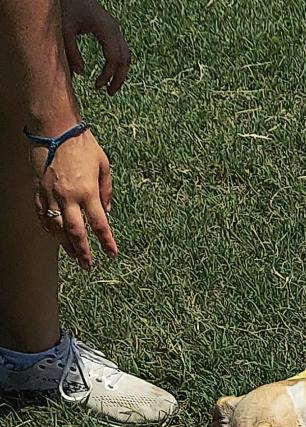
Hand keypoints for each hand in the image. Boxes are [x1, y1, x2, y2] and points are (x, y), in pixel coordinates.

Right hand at [31, 129, 115, 269]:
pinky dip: (49, 229)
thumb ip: (107, 191)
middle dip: (83, 251)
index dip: (106, 241)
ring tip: (73, 256)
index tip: (112, 253)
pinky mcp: (38, 190)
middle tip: (88, 265)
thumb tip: (107, 212)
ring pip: (57, 228)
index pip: (99, 224)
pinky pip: (43, 215)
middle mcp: (68, 197)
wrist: (54, 127)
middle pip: (76, 233)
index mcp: (87, 192)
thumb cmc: (82, 144)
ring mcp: (51, 194)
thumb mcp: (104, 166)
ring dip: (65, 245)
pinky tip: (54, 237)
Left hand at [60, 0, 130, 94]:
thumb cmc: (66, 6)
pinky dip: (117, 63)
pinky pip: (120, 50)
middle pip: (125, 59)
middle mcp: (115, 29)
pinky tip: (108, 72)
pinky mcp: (111, 29)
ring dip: (120, 72)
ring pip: (125, 55)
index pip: (114, 59)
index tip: (97, 87)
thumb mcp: (64, 30)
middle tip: (109, 93)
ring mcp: (115, 28)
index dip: (107, 76)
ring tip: (111, 86)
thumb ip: (72, 53)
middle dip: (119, 78)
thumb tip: (81, 74)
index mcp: (106, 29)